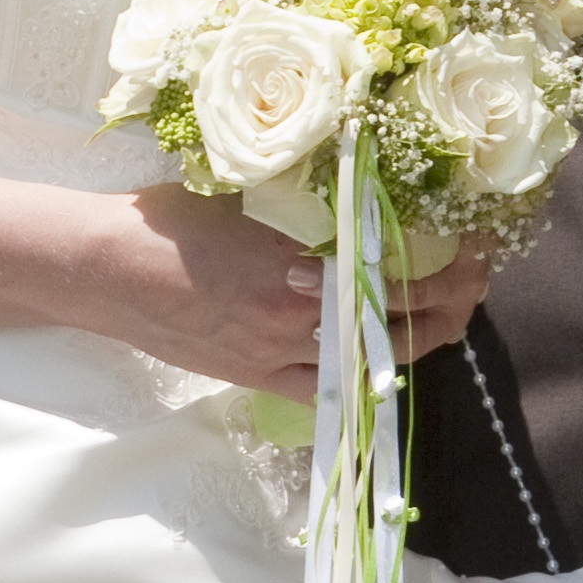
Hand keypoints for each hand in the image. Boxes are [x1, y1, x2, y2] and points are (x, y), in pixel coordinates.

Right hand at [87, 193, 492, 400]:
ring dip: (420, 339)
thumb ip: (311, 206)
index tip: (475, 244)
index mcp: (302, 264)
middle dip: (453, 304)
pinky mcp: (256, 377)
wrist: (106, 268)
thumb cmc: (170, 220)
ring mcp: (277, 355)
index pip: (399, 273)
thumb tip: (368, 192)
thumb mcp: (249, 194)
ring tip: (448, 314)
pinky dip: (363, 376)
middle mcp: (298, 318)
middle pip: (400, 324)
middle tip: (476, 277)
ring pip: (372, 360)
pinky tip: (384, 359)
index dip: (449, 266)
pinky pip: (327, 390)